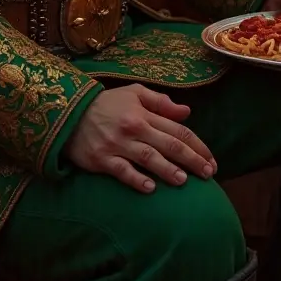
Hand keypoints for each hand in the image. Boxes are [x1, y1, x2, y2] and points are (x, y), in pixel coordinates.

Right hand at [63, 83, 216, 193]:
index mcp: (143, 113)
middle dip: (192, 160)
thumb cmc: (106, 104)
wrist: (68, 112)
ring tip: (184, 181)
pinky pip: (122, 171)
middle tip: (208, 174)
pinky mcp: (101, 159)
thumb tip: (187, 112)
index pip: (178, 130)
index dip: (198, 146)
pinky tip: (150, 188)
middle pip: (169, 145)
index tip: (212, 160)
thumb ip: (160, 102)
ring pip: (149, 158)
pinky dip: (136, 179)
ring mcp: (117, 144)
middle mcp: (133, 128)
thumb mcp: (133, 93)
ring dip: (168, 170)